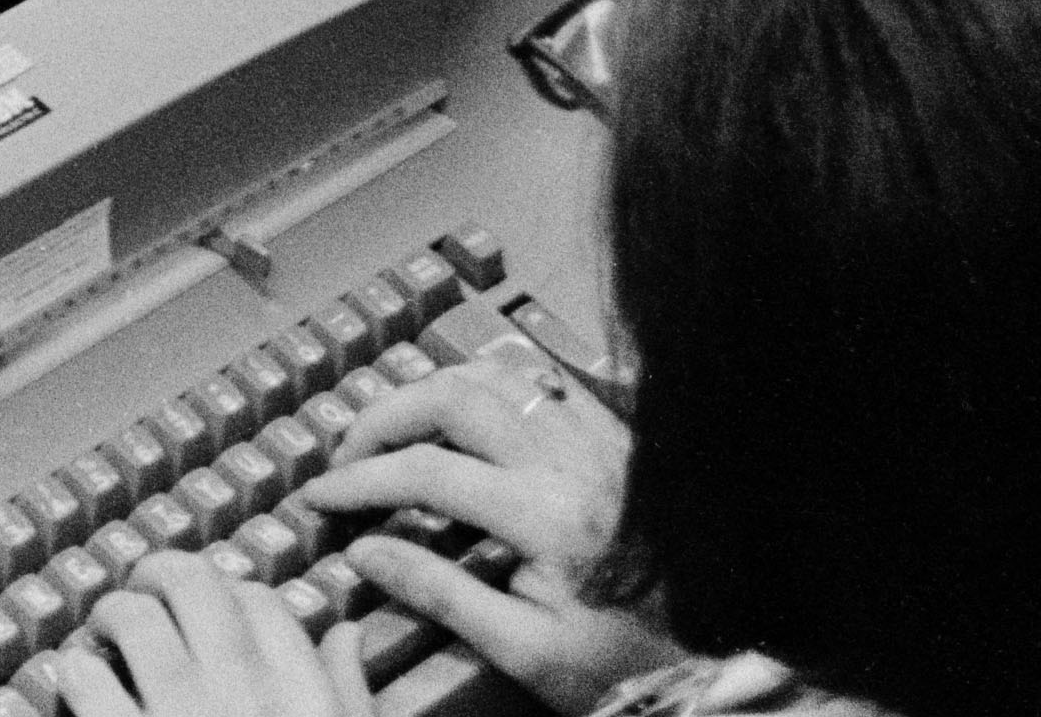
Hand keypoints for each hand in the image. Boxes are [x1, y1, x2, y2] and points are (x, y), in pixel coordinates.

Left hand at [38, 554, 371, 715]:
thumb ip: (350, 694)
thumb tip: (348, 635)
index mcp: (305, 694)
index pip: (264, 602)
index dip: (231, 594)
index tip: (215, 610)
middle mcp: (244, 690)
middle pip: (191, 583)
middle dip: (160, 574)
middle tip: (144, 593)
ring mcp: (181, 712)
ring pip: (132, 617)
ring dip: (110, 614)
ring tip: (103, 632)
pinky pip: (83, 676)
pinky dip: (73, 669)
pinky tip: (74, 678)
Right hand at [310, 358, 678, 714]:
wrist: (721, 665)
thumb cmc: (627, 665)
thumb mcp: (527, 652)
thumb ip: (442, 594)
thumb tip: (364, 552)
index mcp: (546, 516)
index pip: (425, 472)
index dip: (359, 480)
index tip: (319, 496)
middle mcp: (573, 461)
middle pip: (453, 397)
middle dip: (383, 418)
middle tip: (348, 454)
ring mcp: (601, 442)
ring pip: (498, 375)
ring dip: (434, 390)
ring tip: (399, 428)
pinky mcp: (620, 442)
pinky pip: (547, 383)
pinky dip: (492, 386)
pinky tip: (471, 413)